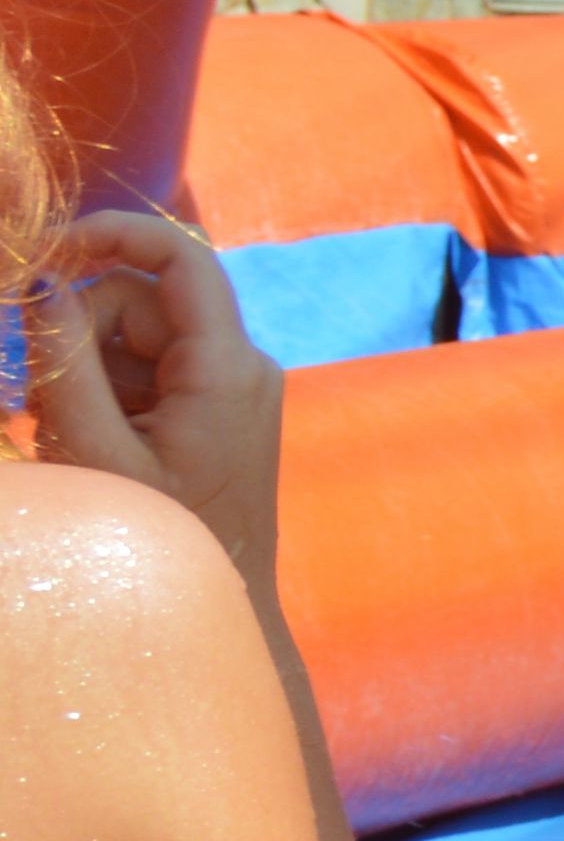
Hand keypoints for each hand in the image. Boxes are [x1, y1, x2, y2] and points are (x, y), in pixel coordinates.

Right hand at [27, 212, 287, 588]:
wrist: (222, 607)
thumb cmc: (158, 541)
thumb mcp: (92, 450)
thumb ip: (64, 361)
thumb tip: (44, 280)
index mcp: (227, 367)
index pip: (181, 256)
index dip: (112, 234)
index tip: (45, 249)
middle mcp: (243, 364)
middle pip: (142, 300)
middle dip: (81, 331)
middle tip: (45, 396)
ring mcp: (233, 385)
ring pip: (135, 336)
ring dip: (89, 369)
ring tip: (75, 434)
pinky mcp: (216, 407)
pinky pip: (147, 371)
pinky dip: (107, 391)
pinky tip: (97, 442)